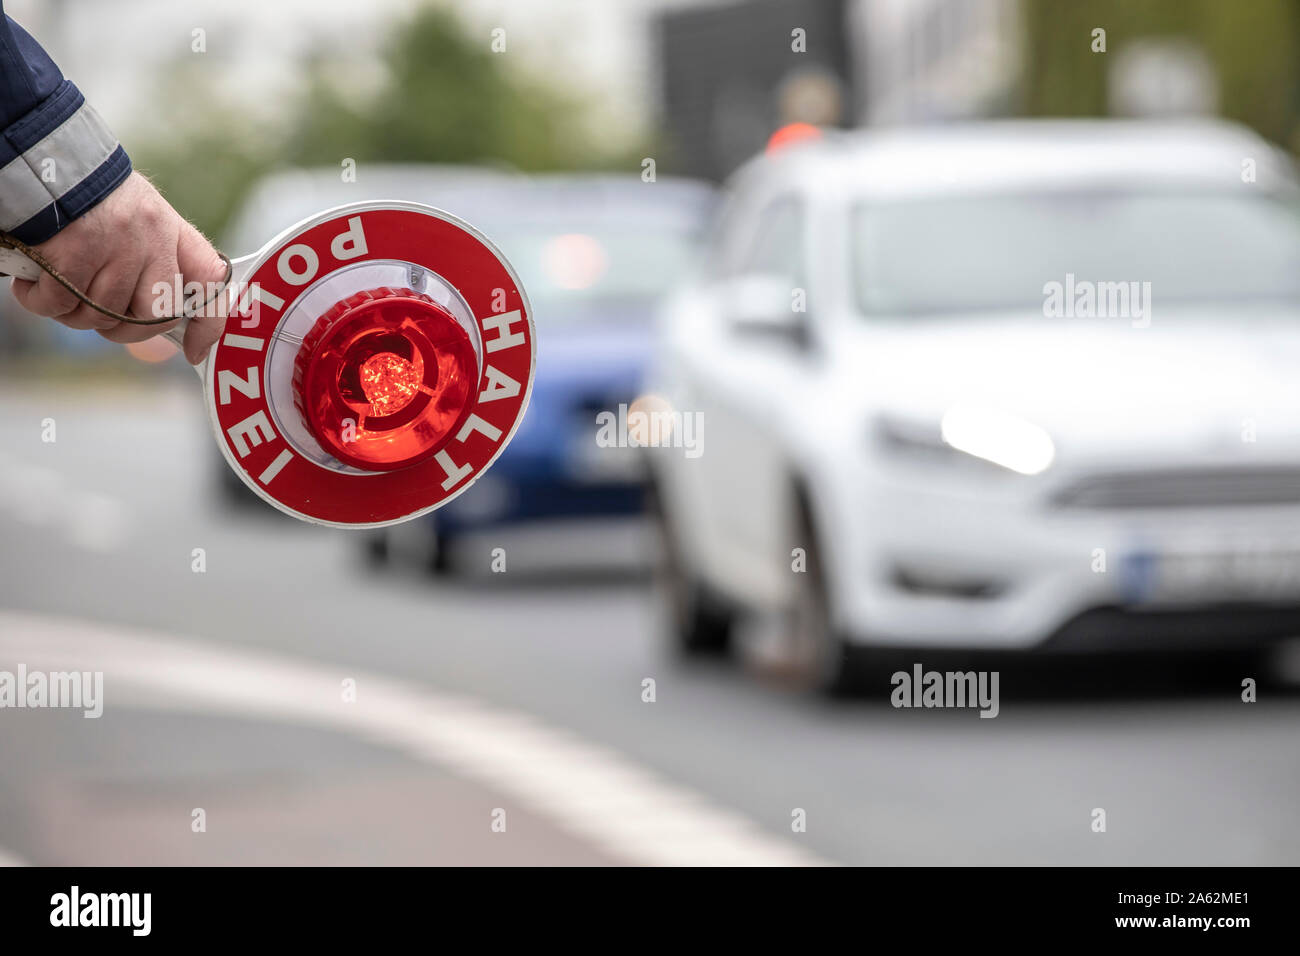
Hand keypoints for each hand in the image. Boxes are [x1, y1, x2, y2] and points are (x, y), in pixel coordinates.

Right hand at [9, 171, 226, 363]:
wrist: (42, 155)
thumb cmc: (89, 196)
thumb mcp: (138, 218)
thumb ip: (154, 260)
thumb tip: (155, 320)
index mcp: (172, 231)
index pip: (210, 283)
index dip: (208, 324)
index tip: (193, 351)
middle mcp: (151, 239)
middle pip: (153, 316)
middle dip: (123, 331)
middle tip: (95, 316)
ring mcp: (115, 247)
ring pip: (101, 315)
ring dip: (72, 314)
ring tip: (56, 288)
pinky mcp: (73, 253)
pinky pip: (60, 304)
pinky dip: (40, 302)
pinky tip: (32, 284)